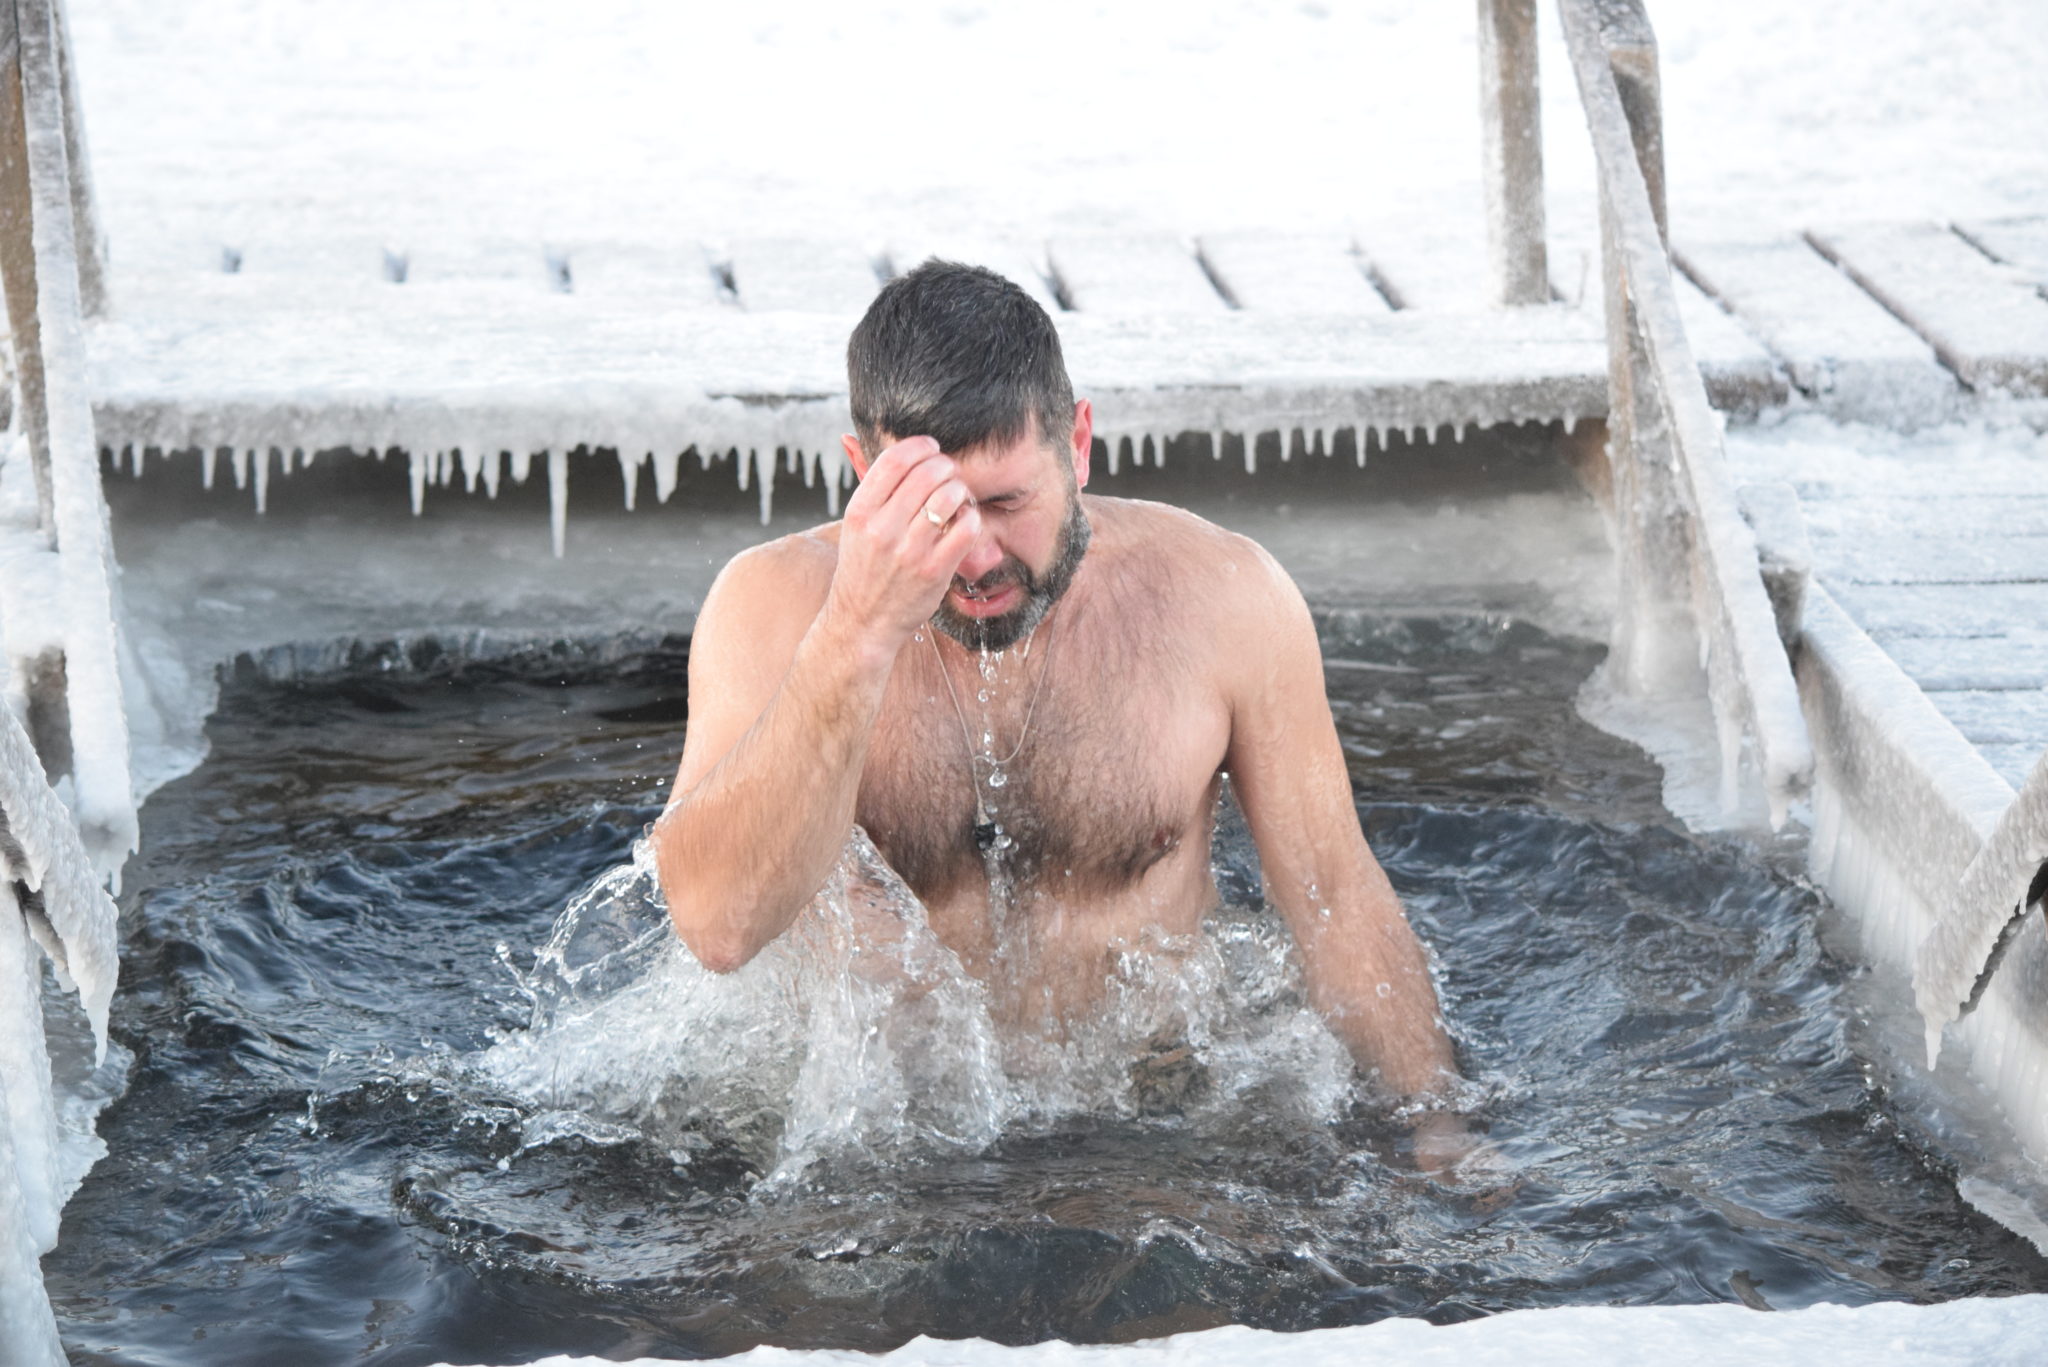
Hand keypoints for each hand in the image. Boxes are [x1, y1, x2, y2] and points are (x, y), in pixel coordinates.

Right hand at [827, 436, 981, 663]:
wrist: (862, 621)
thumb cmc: (863, 568)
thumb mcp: (855, 526)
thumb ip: (867, 487)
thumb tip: (854, 439)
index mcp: (859, 512)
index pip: (894, 460)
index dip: (920, 446)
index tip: (931, 449)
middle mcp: (882, 529)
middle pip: (926, 473)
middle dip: (945, 466)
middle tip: (949, 474)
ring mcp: (909, 552)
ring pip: (949, 497)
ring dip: (960, 491)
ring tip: (957, 498)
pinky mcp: (934, 571)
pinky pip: (966, 529)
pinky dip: (972, 518)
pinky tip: (965, 521)